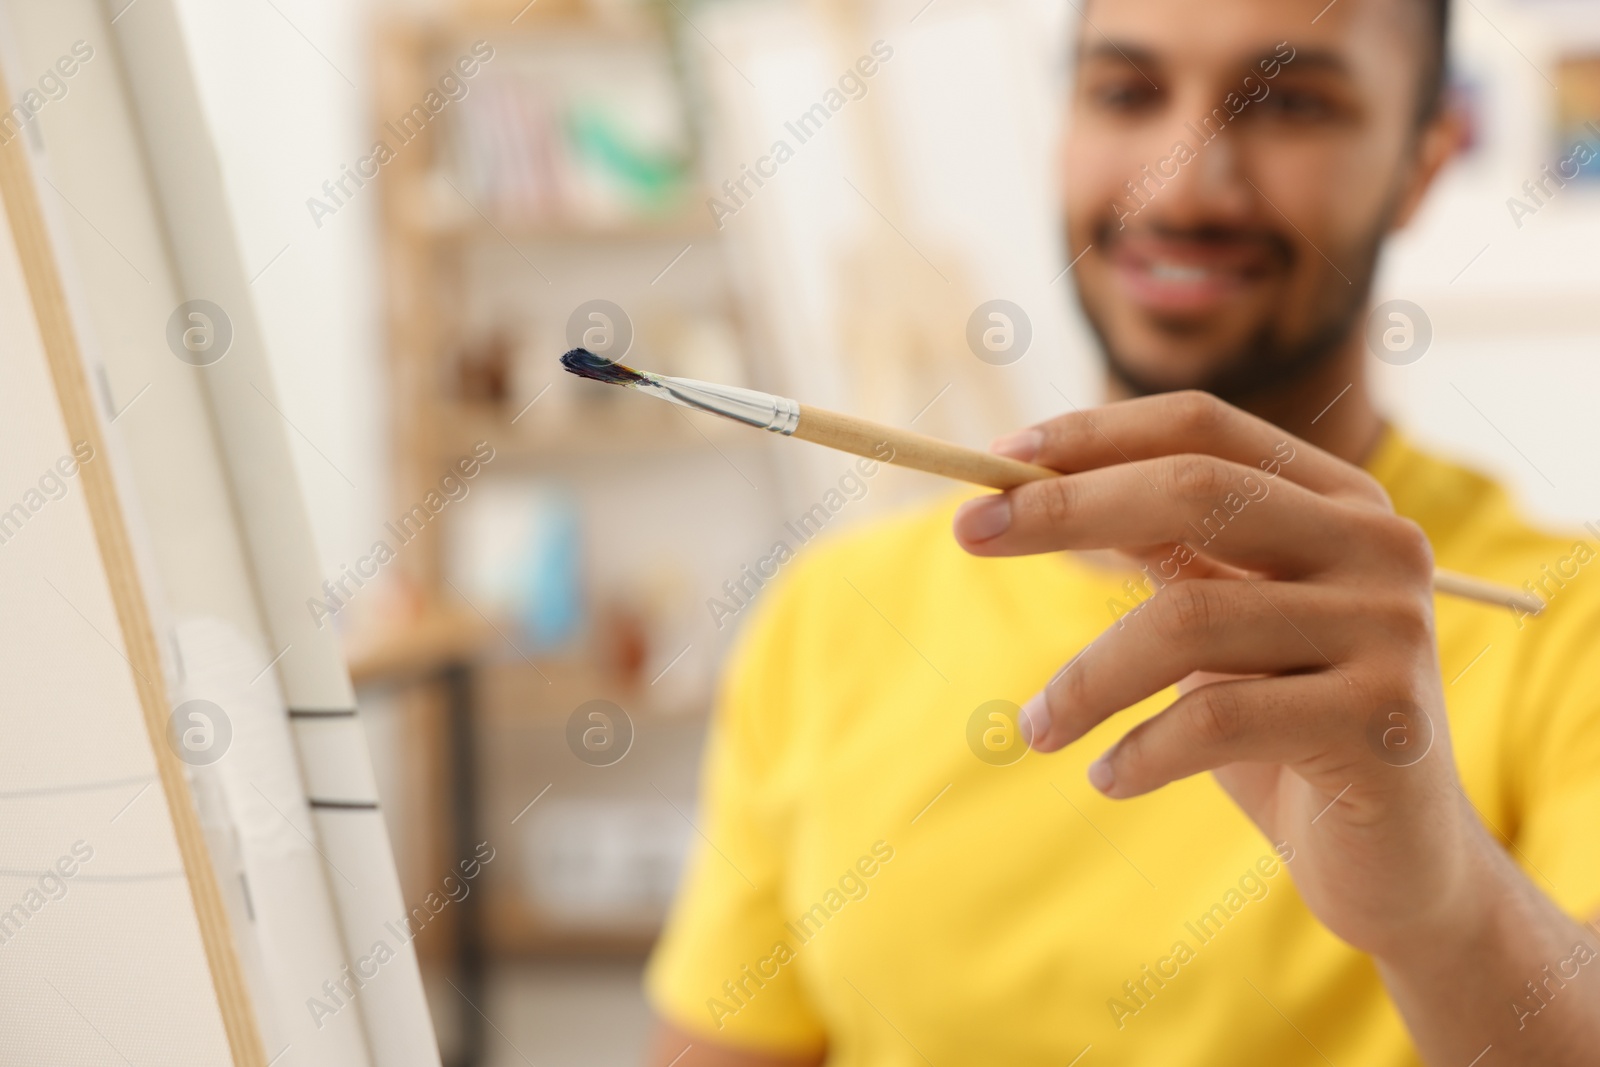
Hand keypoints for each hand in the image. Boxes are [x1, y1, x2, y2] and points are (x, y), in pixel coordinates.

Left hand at [951, 391, 1495, 960]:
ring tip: (1037, 727)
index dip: (1093, 435)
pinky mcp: (1381, 723)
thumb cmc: (1282, 729)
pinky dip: (1138, 751)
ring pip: (1187, 619)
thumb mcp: (1222, 620)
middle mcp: (1379, 545)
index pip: (1202, 429)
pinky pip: (1214, 720)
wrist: (1397, 861)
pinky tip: (1108, 778)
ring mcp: (1390, 630)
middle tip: (966, 534)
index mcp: (1340, 501)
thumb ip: (1163, 546)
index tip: (996, 460)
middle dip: (1063, 509)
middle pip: (1193, 490)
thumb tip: (1031, 484)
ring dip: (1085, 679)